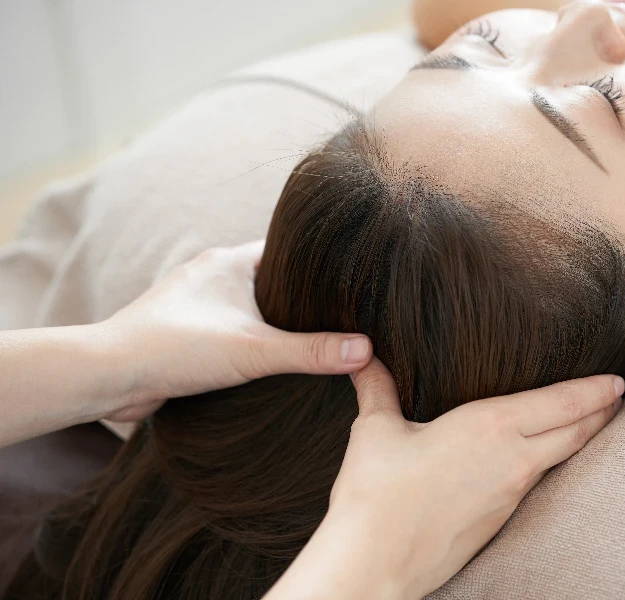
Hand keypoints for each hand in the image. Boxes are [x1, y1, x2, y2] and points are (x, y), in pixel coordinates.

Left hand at [99, 241, 372, 420]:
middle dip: (301, 301)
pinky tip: (267, 363)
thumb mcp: (254, 350)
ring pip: (249, 308)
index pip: (289, 252)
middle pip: (272, 281)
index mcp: (229, 261)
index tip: (350, 286)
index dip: (321, 268)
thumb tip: (366, 352)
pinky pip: (229, 330)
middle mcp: (212, 275)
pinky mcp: (185, 332)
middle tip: (339, 318)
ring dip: (272, 324)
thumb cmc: (174, 347)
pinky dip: (249, 342)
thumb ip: (312, 351)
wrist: (108, 377)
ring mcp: (196, 304)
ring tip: (310, 342)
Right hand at [292, 359, 623, 599]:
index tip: (617, 380)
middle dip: (603, 411)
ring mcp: (510, 495)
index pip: (562, 403)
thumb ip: (378, 390)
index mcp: (489, 426)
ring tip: (589, 423)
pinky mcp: (500, 521)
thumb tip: (363, 360)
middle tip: (618, 396)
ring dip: (581, 438)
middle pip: (576, 431)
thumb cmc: (377, 493)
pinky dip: (552, 465)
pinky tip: (539, 462)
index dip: (595, 390)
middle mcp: (512, 459)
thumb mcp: (377, 431)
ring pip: (561, 460)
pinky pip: (536, 484)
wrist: (376, 561)